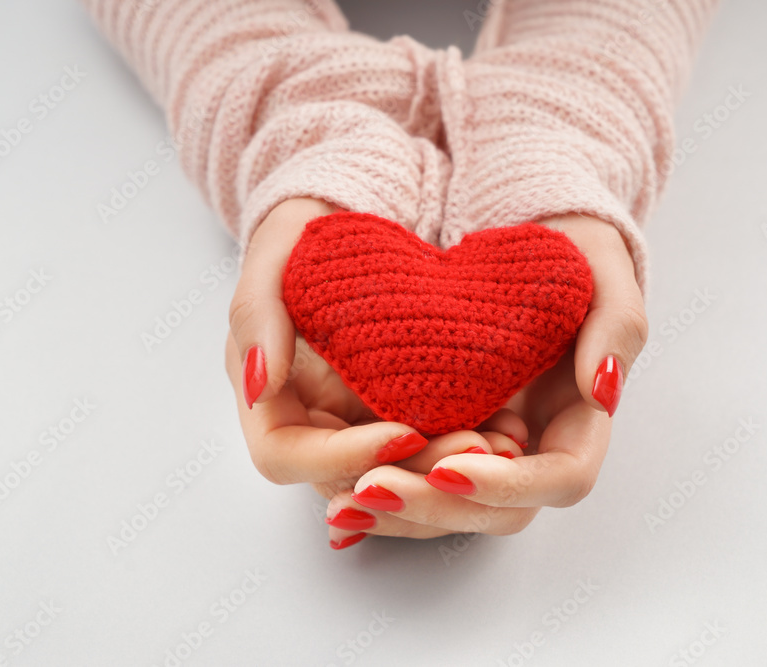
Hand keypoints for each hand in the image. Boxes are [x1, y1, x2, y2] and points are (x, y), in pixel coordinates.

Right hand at [225, 198, 531, 546]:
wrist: (358, 219)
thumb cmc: (309, 231)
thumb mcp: (277, 251)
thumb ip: (256, 313)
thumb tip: (257, 384)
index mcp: (268, 398)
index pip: (286, 457)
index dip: (342, 457)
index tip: (405, 432)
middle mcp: (311, 422)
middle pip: (350, 478)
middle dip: (411, 471)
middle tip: (474, 447)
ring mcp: (359, 423)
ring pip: (398, 472)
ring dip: (446, 467)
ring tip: (503, 443)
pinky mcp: (405, 411)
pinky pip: (433, 444)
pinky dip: (468, 444)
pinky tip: (510, 428)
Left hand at [322, 214, 647, 541]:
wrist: (523, 237)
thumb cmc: (571, 251)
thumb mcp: (604, 268)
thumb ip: (616, 325)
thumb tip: (603, 390)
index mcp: (580, 420)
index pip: (560, 479)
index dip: (509, 484)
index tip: (450, 465)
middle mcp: (534, 447)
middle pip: (496, 510)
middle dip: (436, 506)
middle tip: (373, 488)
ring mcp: (488, 448)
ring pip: (453, 509)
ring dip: (401, 514)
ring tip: (342, 503)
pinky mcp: (445, 435)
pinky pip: (418, 483)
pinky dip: (384, 495)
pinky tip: (337, 496)